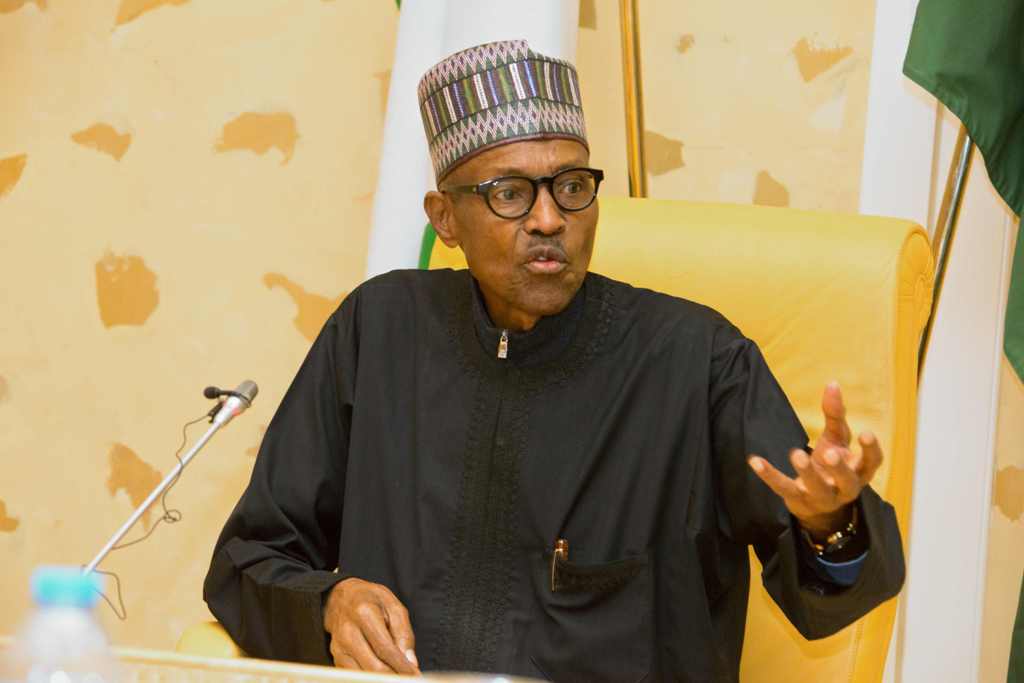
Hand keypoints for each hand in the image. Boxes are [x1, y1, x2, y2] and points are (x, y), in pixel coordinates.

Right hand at [323, 577, 419, 674]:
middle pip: (373, 667)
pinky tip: (383, 674)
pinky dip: (370, 678)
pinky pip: (354, 675)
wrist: (342, 598)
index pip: (385, 649)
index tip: (415, 676)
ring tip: (397, 676)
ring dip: (382, 679)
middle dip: (394, 676)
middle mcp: (348, 632)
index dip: (402, 667)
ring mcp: (338, 647)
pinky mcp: (336, 657)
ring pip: (363, 675)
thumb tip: (410, 662)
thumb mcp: (394, 607)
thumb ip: (404, 633)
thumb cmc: (371, 600)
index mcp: (365, 614)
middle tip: (408, 679)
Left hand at [747, 381, 882, 538]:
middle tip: (828, 454)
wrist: (817, 505)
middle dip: (838, 468)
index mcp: (858, 471)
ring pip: (817, 489)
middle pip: (847, 481)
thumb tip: (832, 384)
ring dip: (806, 472)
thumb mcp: (836, 440)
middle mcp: (844, 488)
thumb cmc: (831, 464)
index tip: (865, 433)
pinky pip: (783, 488)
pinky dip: (769, 475)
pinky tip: (755, 460)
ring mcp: (822, 497)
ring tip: (796, 453)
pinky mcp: (798, 500)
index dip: (871, 450)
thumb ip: (835, 415)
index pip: (872, 463)